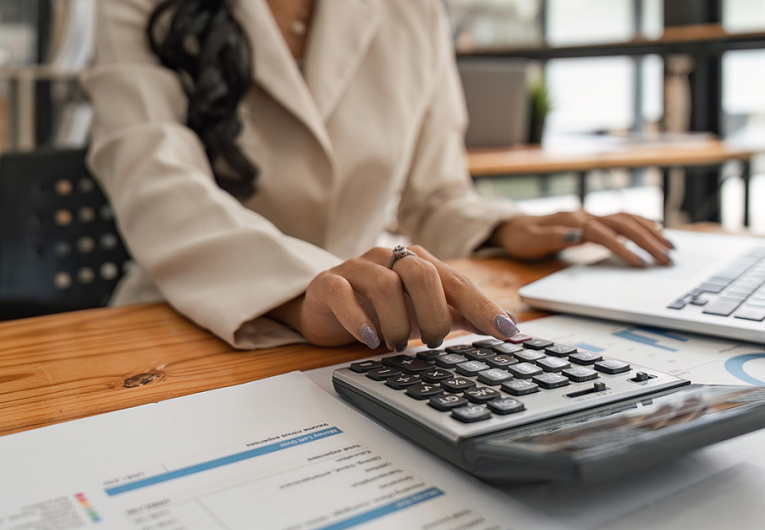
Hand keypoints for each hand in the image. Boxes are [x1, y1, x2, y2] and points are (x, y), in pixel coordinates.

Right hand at [267, 245, 519, 349]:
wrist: (326, 308)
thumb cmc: (380, 308)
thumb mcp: (423, 313)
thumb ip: (461, 315)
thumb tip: (507, 326)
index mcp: (418, 262)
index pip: (457, 282)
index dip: (484, 307)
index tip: (508, 332)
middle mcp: (389, 258)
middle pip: (422, 274)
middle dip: (433, 314)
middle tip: (431, 342)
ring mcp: (357, 268)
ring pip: (385, 284)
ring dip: (397, 321)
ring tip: (395, 344)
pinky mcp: (329, 282)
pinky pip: (344, 293)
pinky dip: (359, 318)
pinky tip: (369, 338)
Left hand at [491, 210, 673, 266]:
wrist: (512, 226)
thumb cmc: (520, 238)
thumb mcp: (530, 242)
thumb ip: (553, 237)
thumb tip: (578, 235)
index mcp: (571, 221)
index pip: (603, 234)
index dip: (623, 248)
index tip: (640, 264)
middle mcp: (585, 215)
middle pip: (623, 224)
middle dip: (648, 241)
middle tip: (668, 259)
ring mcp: (590, 216)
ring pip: (627, 219)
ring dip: (651, 232)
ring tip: (671, 247)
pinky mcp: (593, 221)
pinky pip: (623, 219)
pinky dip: (643, 224)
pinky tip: (658, 231)